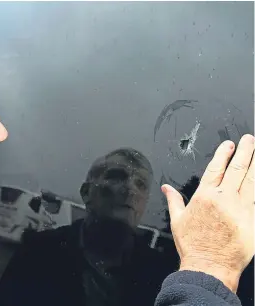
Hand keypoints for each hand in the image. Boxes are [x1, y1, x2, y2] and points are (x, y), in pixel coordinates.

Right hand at [162, 134, 253, 292]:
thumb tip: (166, 188)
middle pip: (237, 169)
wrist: (209, 266)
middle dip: (245, 151)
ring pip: (251, 180)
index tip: (229, 145)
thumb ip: (173, 200)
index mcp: (204, 196)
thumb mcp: (177, 220)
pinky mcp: (253, 220)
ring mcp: (241, 209)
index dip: (223, 154)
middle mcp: (223, 199)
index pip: (216, 168)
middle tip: (249, 140)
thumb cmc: (193, 245)